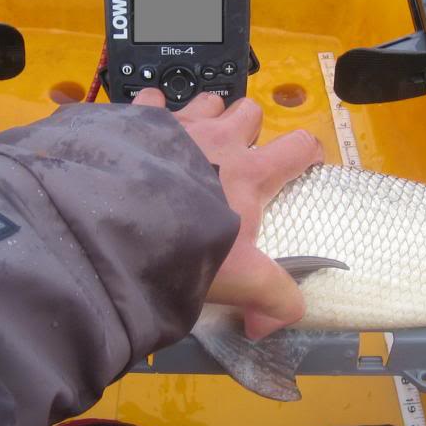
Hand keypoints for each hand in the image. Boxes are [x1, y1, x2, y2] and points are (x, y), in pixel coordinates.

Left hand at [133, 90, 322, 338]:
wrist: (117, 222)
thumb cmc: (187, 246)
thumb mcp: (238, 280)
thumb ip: (269, 298)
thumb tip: (270, 325)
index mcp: (251, 172)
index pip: (299, 147)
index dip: (308, 153)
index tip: (304, 165)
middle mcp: (219, 139)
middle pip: (250, 111)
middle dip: (247, 128)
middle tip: (234, 159)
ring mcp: (177, 123)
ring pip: (206, 100)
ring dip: (204, 117)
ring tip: (190, 145)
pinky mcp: (135, 119)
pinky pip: (148, 101)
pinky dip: (147, 114)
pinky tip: (138, 133)